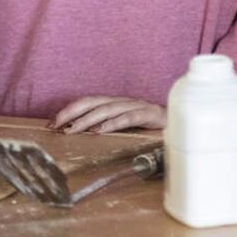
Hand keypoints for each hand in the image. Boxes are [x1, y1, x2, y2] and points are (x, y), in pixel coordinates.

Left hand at [48, 96, 163, 133]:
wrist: (184, 120)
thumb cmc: (152, 125)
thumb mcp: (127, 124)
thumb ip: (108, 125)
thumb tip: (83, 134)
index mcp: (117, 103)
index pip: (88, 102)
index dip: (69, 110)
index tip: (52, 123)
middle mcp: (124, 101)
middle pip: (93, 102)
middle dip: (72, 112)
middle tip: (56, 125)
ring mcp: (137, 106)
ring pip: (107, 109)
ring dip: (88, 119)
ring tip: (73, 130)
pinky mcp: (149, 115)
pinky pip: (128, 117)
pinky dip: (113, 123)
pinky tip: (100, 131)